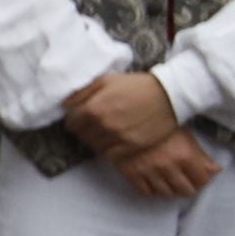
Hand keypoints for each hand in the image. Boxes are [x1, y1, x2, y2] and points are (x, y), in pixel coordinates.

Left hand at [63, 69, 180, 159]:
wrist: (169, 95)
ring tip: (107, 133)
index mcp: (94, 107)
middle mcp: (103, 124)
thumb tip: (65, 106)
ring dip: (97, 141)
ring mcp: (118, 137)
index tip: (82, 119)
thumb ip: (82, 93)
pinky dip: (110, 150)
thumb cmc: (136, 85)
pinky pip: (111, 155)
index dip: (75, 121)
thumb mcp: (106, 80)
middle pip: (82, 136)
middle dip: (85, 131)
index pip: (71, 123)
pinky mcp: (132, 146)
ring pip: (95, 147)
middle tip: (96, 125)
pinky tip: (116, 141)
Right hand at [109, 129, 220, 199]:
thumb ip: (200, 155)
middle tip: (185, 181)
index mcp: (185, 155)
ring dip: (170, 190)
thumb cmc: (158, 124)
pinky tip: (153, 181)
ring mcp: (150, 171)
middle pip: (185, 190)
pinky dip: (151, 189)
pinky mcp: (132, 173)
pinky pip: (146, 191)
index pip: (202, 180)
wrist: (124, 120)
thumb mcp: (184, 135)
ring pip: (166, 193)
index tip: (198, 176)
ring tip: (169, 182)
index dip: (202, 179)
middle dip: (187, 187)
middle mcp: (169, 166)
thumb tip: (216, 170)